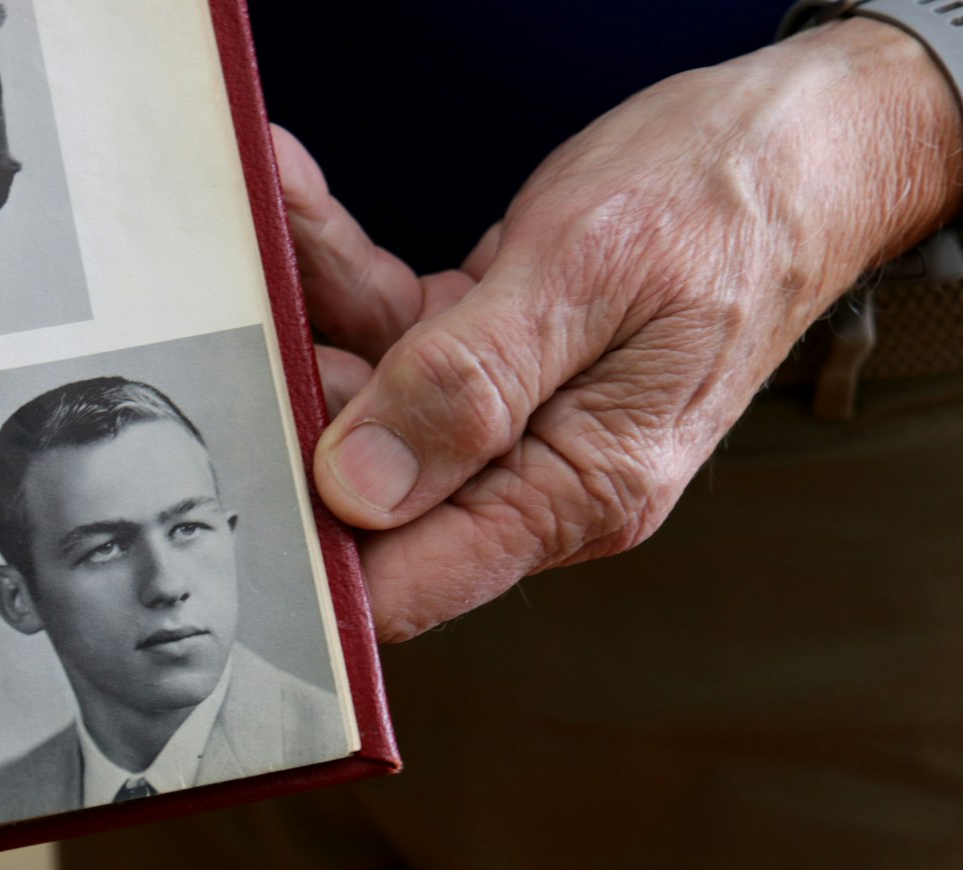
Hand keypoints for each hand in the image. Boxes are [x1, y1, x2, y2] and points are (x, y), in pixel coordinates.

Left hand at [278, 19, 962, 641]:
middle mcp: (536, 473)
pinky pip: (394, 331)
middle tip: (218, 314)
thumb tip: (359, 491)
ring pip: (367, 390)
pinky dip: (344, 269)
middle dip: (286, 399)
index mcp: (576, 490)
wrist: (796, 146)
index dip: (310, 554)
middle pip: (367, 482)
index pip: (412, 580)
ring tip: (262, 213)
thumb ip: (473, 385)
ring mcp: (509, 419)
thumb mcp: (593, 275)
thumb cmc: (725, 202)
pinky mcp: (489, 360)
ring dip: (307, 305)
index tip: (222, 486)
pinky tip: (298, 199)